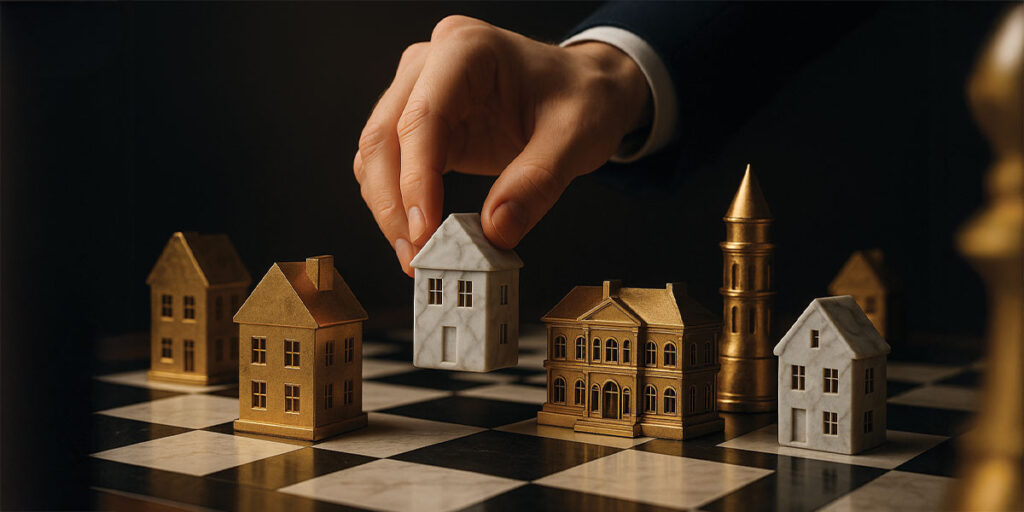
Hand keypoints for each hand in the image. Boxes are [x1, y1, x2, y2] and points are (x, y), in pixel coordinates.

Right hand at [353, 15, 651, 275]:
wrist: (586, 88)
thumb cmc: (584, 98)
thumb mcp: (579, 137)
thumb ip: (538, 181)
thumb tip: (497, 231)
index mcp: (468, 50)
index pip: (423, 116)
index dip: (416, 178)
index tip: (424, 231)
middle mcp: (432, 63)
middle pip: (384, 135)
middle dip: (393, 203)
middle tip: (415, 254)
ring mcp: (420, 90)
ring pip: (377, 153)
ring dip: (389, 208)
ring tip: (415, 254)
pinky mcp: (422, 123)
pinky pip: (392, 165)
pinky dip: (399, 203)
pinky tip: (418, 234)